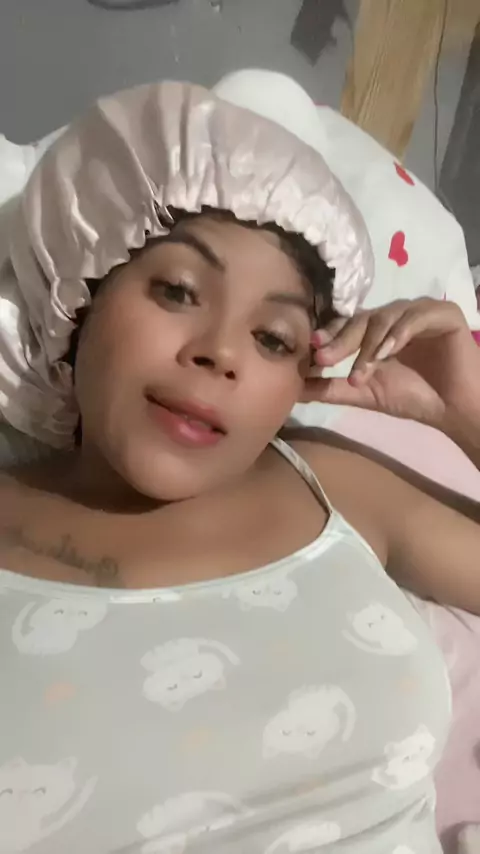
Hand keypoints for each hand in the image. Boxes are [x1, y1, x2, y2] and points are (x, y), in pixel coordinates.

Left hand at [302, 298, 479, 431]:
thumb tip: (292, 389)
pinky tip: (387, 354)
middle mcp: (395, 315)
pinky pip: (414, 317)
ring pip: (385, 316)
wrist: (454, 409)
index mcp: (376, 329)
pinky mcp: (443, 313)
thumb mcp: (365, 392)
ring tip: (362, 372)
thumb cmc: (414, 398)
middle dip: (341, 340)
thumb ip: (330, 388)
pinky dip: (398, 335)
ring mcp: (419, 311)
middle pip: (361, 318)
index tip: (311, 353)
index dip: (329, 335)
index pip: (346, 323)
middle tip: (325, 359)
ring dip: (369, 344)